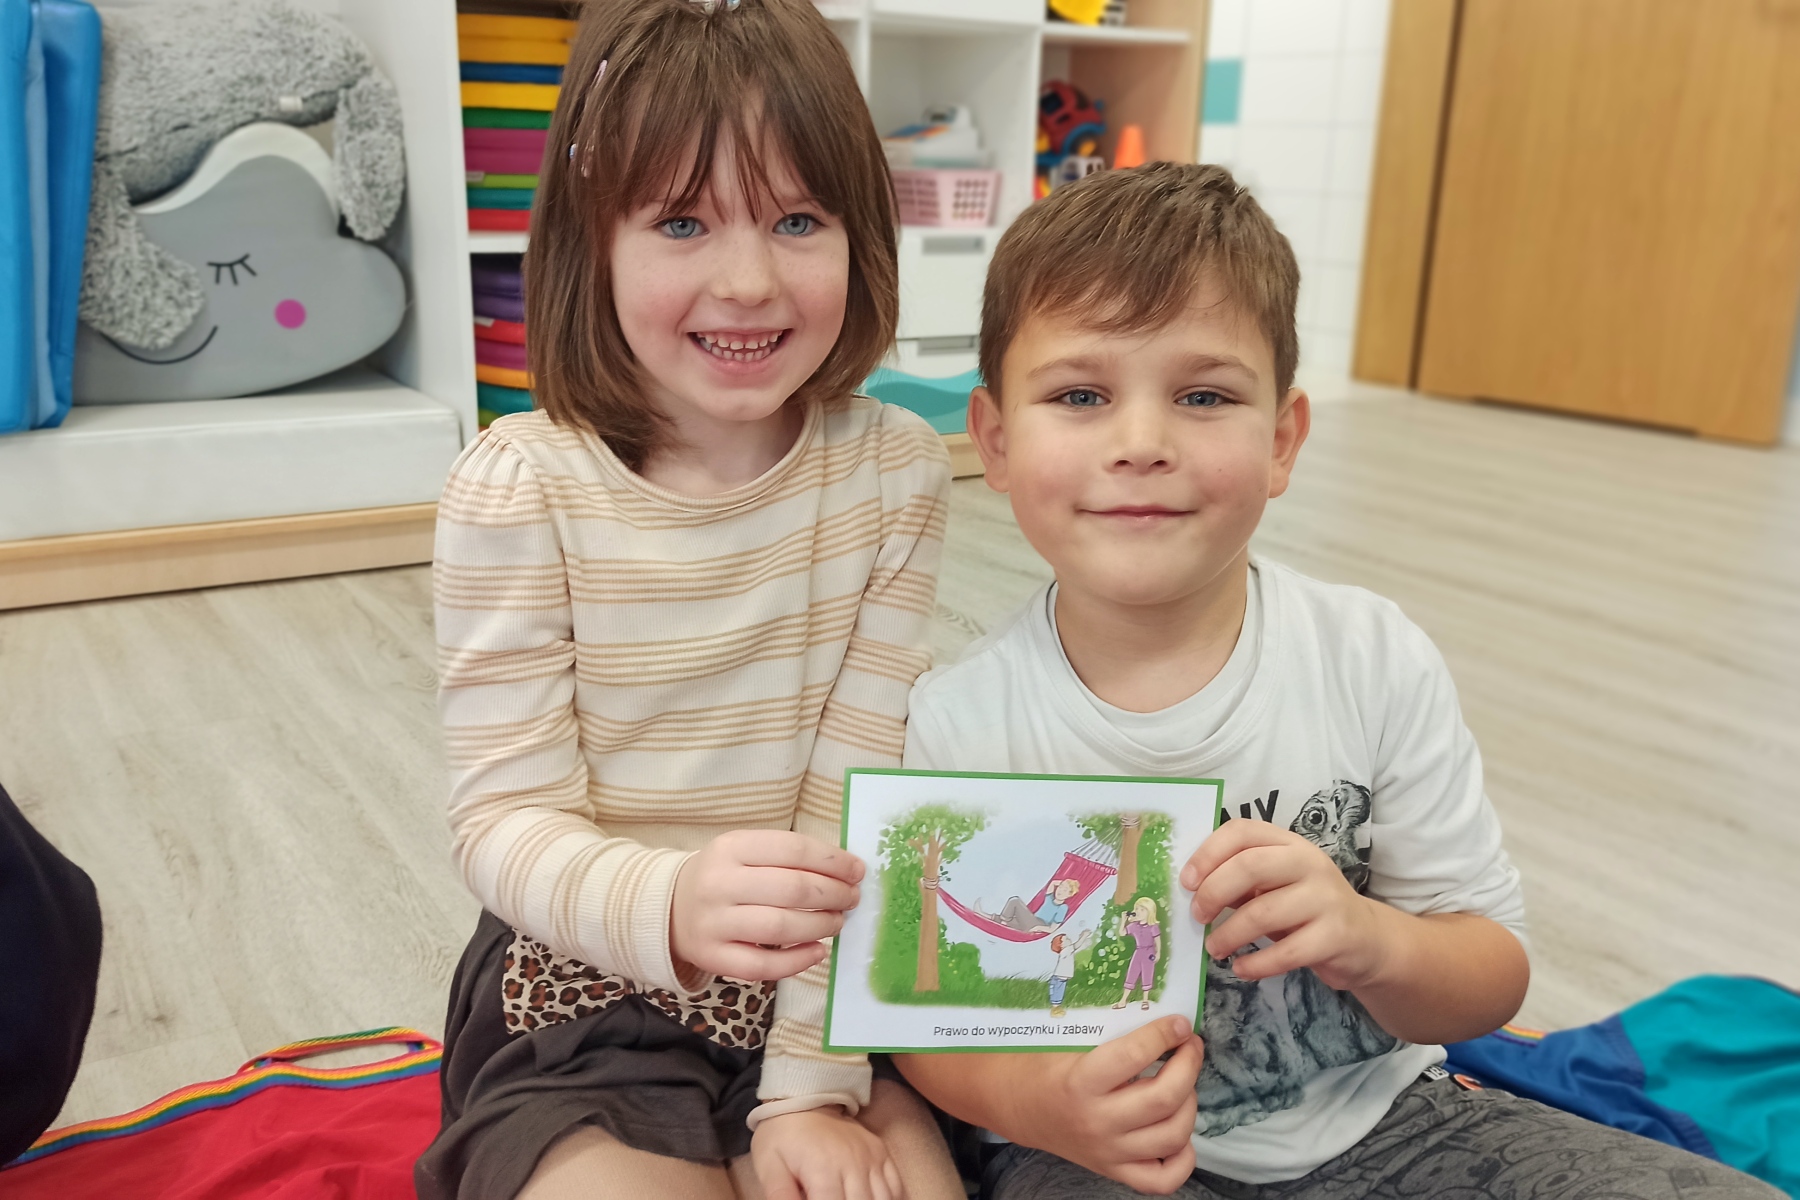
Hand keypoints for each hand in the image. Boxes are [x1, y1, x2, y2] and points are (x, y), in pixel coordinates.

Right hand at [670, 829, 863, 980]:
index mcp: (730, 847)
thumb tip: (845, 872)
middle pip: (791, 889)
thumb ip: (788, 857)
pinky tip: (818, 952)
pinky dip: (798, 961)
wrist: (672, 907)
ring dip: (820, 926)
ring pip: (780, 928)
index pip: (793, 850)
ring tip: (837, 922)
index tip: (857, 871)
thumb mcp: (745, 851)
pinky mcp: (712, 958)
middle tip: (851, 899)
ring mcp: (713, 923)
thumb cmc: (724, 876)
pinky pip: (763, 967)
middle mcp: (718, 883)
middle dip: (833, 895)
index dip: (833, 862)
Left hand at [752, 1107, 903, 1199]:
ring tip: (849, 1199)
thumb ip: (780, 1195)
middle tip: (832, 1199)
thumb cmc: (782, 1135)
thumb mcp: (769, 1165)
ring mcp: (871, 1158)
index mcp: (823, 1170)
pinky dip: (890, 1199)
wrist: (803, 1096)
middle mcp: (853, 1164)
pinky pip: (896, 1187)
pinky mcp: (881, 1152)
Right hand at [1003, 1016, 1200, 1193]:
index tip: (1180, 1022)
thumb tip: (1161, 1018)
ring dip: (1189, 1103)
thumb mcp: (1066, 1040)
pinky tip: (1177, 1128)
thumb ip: (1111, 1032)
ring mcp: (1108, 1152)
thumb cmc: (1040, 1063)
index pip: (1134, 1056)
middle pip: (1164, 1098)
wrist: (1015, 1104)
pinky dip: (1183, 1156)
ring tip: (1183, 1082)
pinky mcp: (1114, 1170)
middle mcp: (1097, 1122)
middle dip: (1188, 1065)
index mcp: (1080, 1083)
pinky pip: (1164, 1179)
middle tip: (1190, 1045)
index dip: (1164, 1035)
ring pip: (1172, 1136)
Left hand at [1181, 820, 1387, 990]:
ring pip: (1263, 912)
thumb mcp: (1276, 884)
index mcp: (1288, 843)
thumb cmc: (1306, 908)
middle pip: (1249, 866)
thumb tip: (1192, 889)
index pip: (1242, 831)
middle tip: (1197, 916)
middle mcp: (1309, 863)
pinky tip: (1241, 969)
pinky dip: (1256, 964)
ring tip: (1214, 948)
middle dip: (1213, 892)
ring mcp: (1325, 898)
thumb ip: (1241, 880)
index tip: (1187, 882)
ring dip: (1229, 934)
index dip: (1207, 853)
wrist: (1366, 940)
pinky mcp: (1335, 936)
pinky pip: (1286, 952)